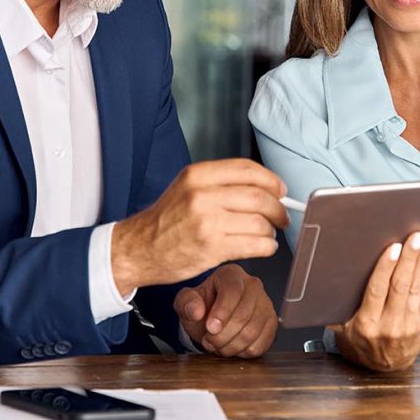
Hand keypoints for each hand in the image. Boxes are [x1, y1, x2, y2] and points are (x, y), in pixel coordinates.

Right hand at [111, 159, 287, 293]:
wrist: (138, 249)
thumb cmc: (165, 221)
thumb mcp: (187, 188)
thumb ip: (221, 184)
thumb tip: (265, 187)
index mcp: (197, 174)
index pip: (248, 169)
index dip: (271, 180)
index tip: (280, 190)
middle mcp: (202, 195)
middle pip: (259, 196)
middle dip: (278, 208)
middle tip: (281, 216)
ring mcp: (207, 222)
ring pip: (260, 222)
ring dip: (271, 230)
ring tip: (267, 234)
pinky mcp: (212, 248)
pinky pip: (255, 244)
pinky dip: (267, 247)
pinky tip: (262, 247)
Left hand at [174, 264, 277, 357]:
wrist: (213, 319)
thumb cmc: (202, 307)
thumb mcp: (186, 303)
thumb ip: (187, 303)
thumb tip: (196, 311)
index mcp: (231, 274)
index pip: (233, 290)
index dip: (222, 312)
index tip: (210, 328)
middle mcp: (252, 285)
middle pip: (244, 314)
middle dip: (223, 335)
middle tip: (208, 341)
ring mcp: (265, 304)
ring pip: (252, 331)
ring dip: (231, 345)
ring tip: (217, 345)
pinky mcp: (271, 323)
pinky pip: (262, 343)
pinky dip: (243, 351)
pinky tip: (232, 346)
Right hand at [329, 232, 419, 371]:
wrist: (384, 369)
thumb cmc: (360, 342)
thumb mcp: (341, 329)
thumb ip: (335, 308)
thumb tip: (322, 281)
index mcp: (366, 323)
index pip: (377, 290)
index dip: (386, 267)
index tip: (393, 248)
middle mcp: (389, 324)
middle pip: (400, 285)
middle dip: (409, 258)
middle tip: (416, 237)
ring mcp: (408, 324)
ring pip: (416, 288)